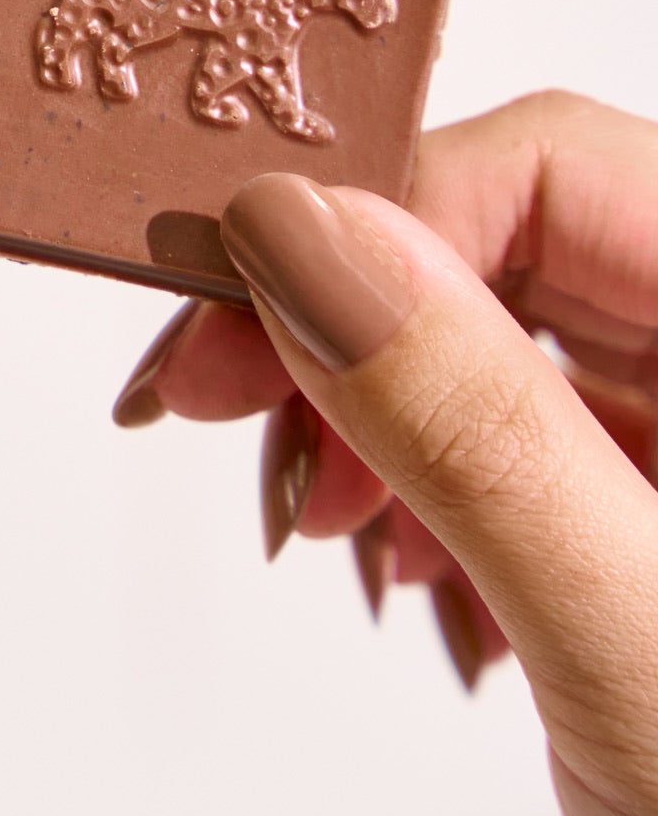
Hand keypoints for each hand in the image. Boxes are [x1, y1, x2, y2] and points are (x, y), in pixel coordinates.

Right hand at [112, 91, 657, 815]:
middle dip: (337, 302)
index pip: (553, 167)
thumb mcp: (637, 647)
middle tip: (203, 395)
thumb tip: (306, 242)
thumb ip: (479, 431)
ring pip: (491, 318)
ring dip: (360, 388)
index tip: (228, 314)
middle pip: (508, 229)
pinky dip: (412, 462)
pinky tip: (383, 545)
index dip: (375, 216)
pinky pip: (507, 416)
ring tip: (303, 506)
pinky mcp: (654, 493)